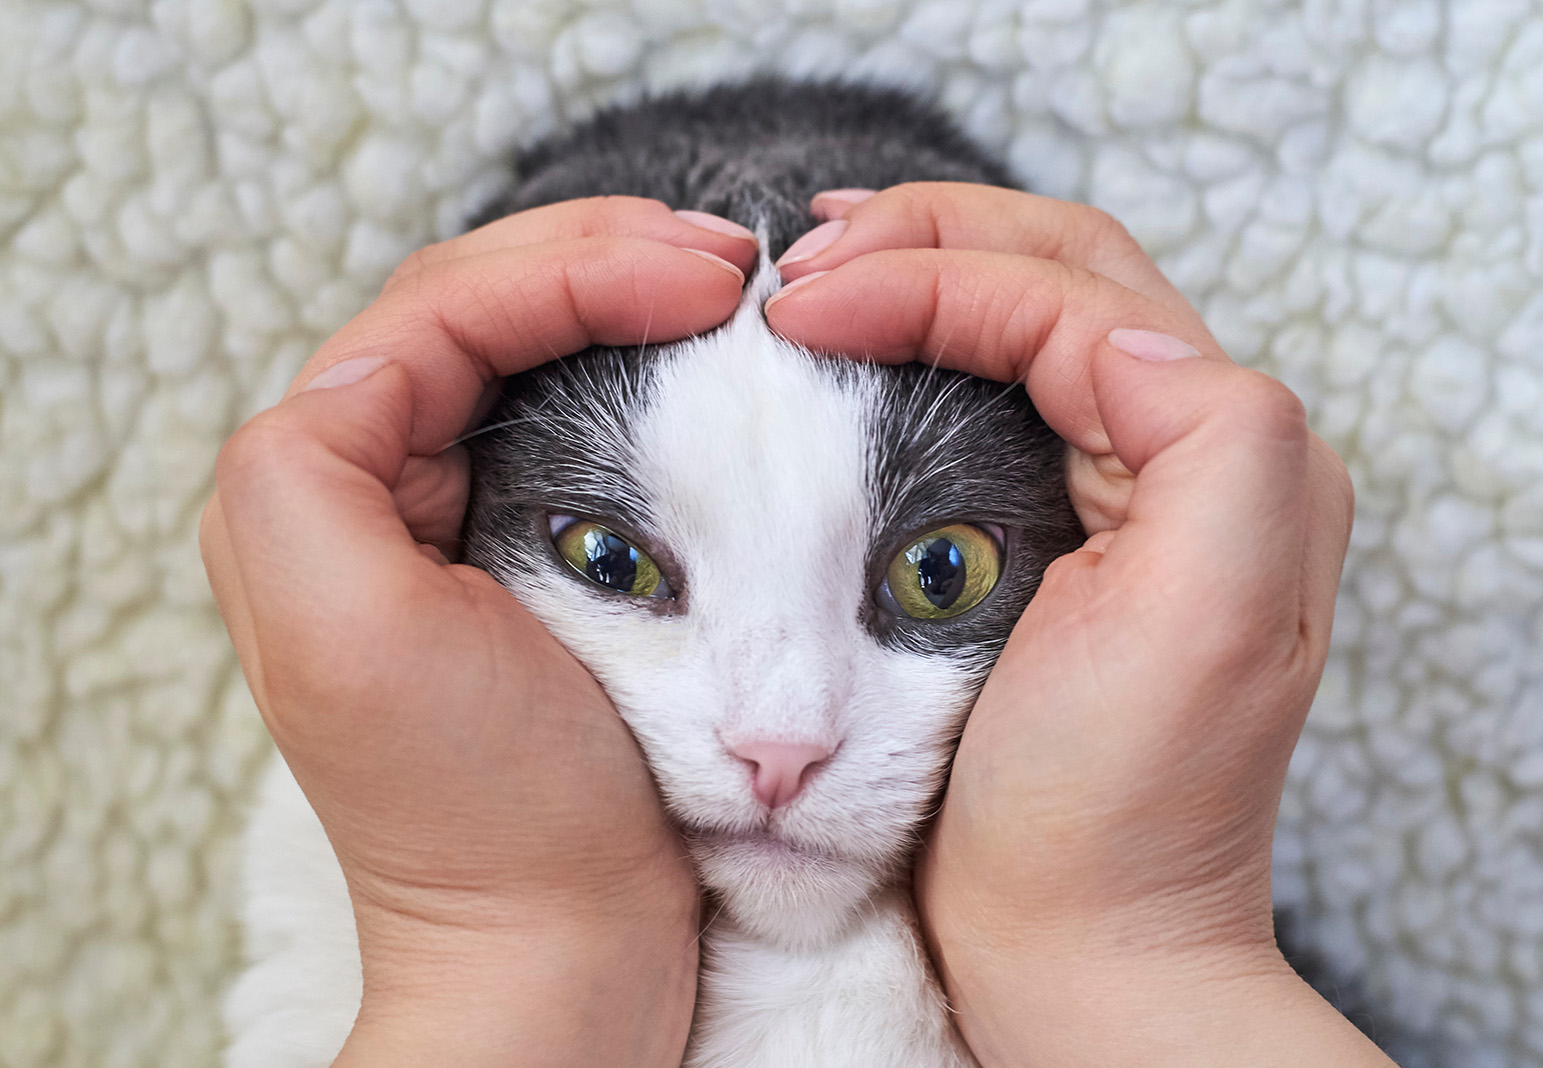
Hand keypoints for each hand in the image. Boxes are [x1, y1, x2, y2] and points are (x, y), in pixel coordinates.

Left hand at [201, 199, 758, 1067]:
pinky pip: (588, 421)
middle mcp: (378, 490)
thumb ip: (311, 469)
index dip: (574, 266)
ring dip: (630, 299)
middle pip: (489, 309)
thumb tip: (392, 359)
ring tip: (730, 293)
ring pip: (539, 352)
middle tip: (730, 264)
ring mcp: (465, 521)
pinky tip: (706, 366)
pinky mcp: (548, 557)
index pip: (444, 311)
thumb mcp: (352, 639)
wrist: (568, 943)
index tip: (705, 279)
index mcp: (322, 487)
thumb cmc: (482, 809)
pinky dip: (648, 375)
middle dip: (607, 258)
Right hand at [766, 184, 1387, 1066]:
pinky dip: (907, 355)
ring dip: (916, 277)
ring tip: (815, 278)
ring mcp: (1107, 495)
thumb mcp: (1211, 620)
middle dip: (928, 238)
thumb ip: (1215, 435)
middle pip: (1057, 274)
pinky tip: (846, 352)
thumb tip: (1116, 329)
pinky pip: (978, 402)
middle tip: (805, 259)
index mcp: (1230, 456)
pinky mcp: (1034, 540)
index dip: (933, 274)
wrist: (1068, 942)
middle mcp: (1183, 456)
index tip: (803, 305)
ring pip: (1018, 323)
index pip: (1072, 297)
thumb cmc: (1123, 804)